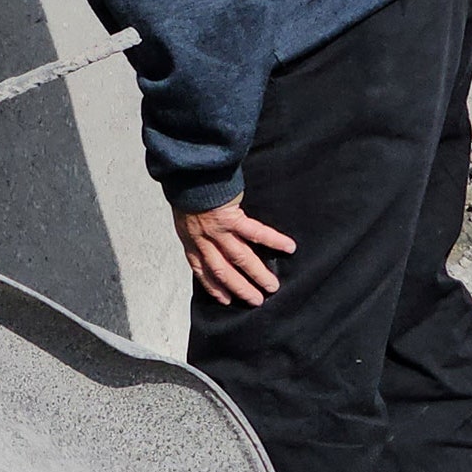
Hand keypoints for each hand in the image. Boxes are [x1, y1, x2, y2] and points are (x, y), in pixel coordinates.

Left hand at [172, 194, 295, 307]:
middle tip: (257, 301)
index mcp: (189, 237)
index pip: (200, 268)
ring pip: (240, 258)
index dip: (213, 286)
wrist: (185, 169)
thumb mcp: (182, 211)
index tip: (225, 300)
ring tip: (272, 286)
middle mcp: (202, 239)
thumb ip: (194, 224)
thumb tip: (205, 228)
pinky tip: (288, 247)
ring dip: (258, 274)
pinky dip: (273, 240)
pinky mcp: (232, 217)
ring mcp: (217, 230)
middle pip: (223, 271)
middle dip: (240, 288)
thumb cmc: (184, 186)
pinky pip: (256, 233)